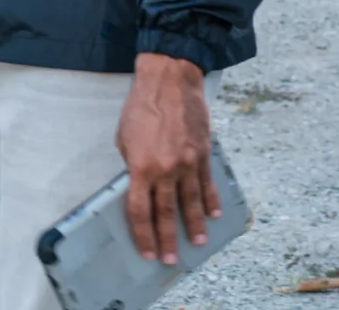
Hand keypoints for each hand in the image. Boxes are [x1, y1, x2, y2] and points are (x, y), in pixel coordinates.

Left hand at [115, 52, 219, 264]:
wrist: (169, 81)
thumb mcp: (124, 137)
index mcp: (140, 166)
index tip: (146, 250)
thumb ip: (132, 164)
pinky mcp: (203, 154)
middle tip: (170, 258)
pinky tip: (214, 215)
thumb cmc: (141, 106)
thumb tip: (138, 183)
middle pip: (165, 213)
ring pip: (190, 203)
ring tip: (196, 243)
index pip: (139, 210)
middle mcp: (165, 169)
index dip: (142, 234)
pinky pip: (207, 184)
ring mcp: (187, 163)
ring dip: (193, 225)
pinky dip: (211, 201)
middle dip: (167, 238)